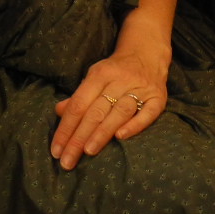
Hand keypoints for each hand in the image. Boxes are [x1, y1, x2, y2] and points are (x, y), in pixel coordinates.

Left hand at [50, 44, 169, 170]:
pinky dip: (134, 125)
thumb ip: (79, 96)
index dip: (66, 128)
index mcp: (100, 74)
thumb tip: (59, 112)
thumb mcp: (95, 77)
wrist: (147, 53)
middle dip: (79, 138)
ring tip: (88, 152)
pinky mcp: (158, 97)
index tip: (56, 150)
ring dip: (103, 132)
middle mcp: (120, 80)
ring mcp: (141, 88)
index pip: (79, 104)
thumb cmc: (115, 71)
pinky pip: (147, 113)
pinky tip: (121, 137)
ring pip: (119, 112)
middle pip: (96, 111)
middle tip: (67, 161)